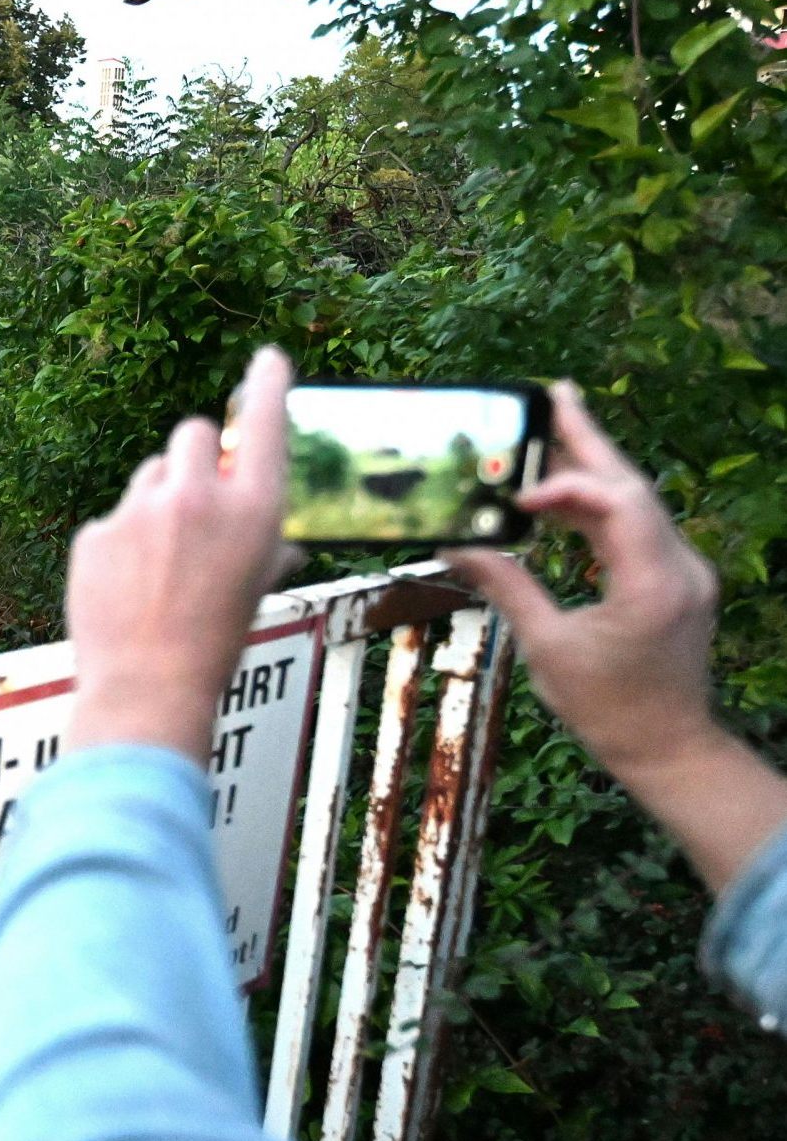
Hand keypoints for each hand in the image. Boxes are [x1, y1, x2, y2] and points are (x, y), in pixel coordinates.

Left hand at [66, 345, 299, 765]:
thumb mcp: (256, 591)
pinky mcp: (96, 532)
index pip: (265, 422)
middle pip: (195, 434)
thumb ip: (266, 551)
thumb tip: (284, 543)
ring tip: (158, 563)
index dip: (267, 384)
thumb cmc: (214, 645)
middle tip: (194, 499)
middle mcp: (199, 498)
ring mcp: (141, 512)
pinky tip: (126, 588)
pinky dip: (120, 543)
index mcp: (253, 511)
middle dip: (197, 458)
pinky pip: (113, 519)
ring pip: (149, 475)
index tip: (268, 358)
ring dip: (157, 501)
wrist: (146, 689)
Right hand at [441, 381, 719, 784]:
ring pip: (639, 502)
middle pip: (634, 485)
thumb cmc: (608, 709)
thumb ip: (507, 586)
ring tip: (552, 432)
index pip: (618, 504)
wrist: (668, 746)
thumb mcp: (547, 649)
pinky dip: (600, 506)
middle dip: (590, 439)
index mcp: (651, 583)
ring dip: (593, 469)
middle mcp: (679, 566)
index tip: (516, 494)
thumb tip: (457, 546)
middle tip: (554, 395)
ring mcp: (684, 570)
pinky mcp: (677, 579)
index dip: (568, 484)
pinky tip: (565, 496)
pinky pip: (639, 527)